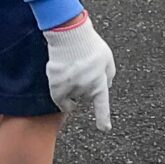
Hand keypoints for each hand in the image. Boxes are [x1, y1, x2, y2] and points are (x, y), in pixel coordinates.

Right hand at [44, 14, 114, 129]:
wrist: (70, 34)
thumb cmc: (90, 45)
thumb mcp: (107, 59)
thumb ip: (109, 75)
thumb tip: (106, 86)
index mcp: (99, 83)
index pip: (102, 105)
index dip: (103, 118)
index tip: (104, 128)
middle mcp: (85, 88)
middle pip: (85, 96)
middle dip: (85, 88)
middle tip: (83, 70)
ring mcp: (70, 88)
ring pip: (71, 96)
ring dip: (72, 89)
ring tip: (72, 70)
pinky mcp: (55, 84)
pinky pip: (59, 98)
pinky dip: (61, 97)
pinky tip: (62, 90)